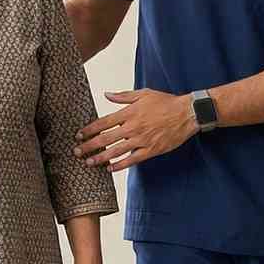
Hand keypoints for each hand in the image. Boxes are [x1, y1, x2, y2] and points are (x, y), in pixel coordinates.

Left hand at [73, 90, 198, 170]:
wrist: (187, 113)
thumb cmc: (166, 102)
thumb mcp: (143, 94)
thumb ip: (123, 96)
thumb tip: (106, 94)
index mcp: (129, 113)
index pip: (103, 122)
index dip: (89, 130)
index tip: (78, 135)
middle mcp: (133, 127)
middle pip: (106, 139)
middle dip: (89, 146)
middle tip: (77, 152)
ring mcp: (142, 140)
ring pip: (116, 151)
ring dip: (101, 158)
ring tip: (89, 163)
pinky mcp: (151, 150)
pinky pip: (133, 160)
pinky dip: (120, 165)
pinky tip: (110, 169)